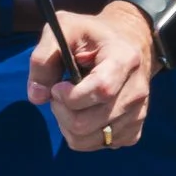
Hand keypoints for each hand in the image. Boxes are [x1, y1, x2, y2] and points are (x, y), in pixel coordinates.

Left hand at [30, 0, 154, 153]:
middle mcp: (137, 90)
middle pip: (87, 123)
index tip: (57, 86)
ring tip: (71, 103)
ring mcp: (138, 114)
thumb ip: (43, 58)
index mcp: (124, 59)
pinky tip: (86, 113)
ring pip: (90, 140)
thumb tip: (37, 96)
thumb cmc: (91, 35)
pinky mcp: (134, 131)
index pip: (100, 91)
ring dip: (68, 125)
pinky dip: (83, 135)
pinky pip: (100, 145)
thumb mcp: (64, 29)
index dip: (70, 96)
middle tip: (59, 93)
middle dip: (61, 111)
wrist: (128, 43)